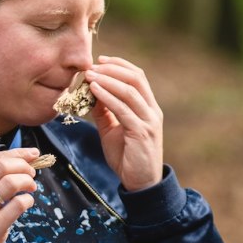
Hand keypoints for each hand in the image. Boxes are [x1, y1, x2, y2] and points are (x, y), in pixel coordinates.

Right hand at [0, 148, 39, 242]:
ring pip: (11, 183)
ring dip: (27, 182)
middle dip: (23, 165)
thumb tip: (16, 164)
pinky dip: (28, 200)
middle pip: (2, 166)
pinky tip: (27, 203)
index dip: (16, 154)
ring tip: (31, 188)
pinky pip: (17, 205)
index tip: (31, 154)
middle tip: (32, 172)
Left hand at [85, 56, 162, 191]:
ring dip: (107, 80)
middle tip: (92, 66)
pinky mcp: (142, 133)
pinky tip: (94, 91)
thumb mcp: (112, 129)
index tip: (100, 59)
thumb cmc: (127, 156)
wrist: (140, 183)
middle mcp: (152, 111)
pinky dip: (108, 97)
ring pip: (130, 91)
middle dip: (112, 68)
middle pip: (135, 78)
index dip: (119, 64)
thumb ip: (105, 111)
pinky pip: (123, 110)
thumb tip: (90, 92)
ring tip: (89, 76)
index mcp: (148, 107)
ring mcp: (149, 121)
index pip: (137, 76)